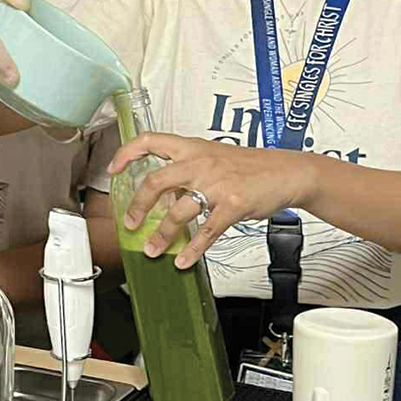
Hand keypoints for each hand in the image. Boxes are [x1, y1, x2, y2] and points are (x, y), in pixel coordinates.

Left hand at [109, 134, 305, 268]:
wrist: (287, 171)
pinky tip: (184, 260)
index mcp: (192, 147)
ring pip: (178, 212)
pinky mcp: (233, 204)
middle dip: (138, 206)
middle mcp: (200, 162)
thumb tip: (161, 192)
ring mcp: (217, 184)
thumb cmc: (251, 165)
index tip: (113, 169)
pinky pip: (206, 231)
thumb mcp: (214, 156)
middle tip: (131, 223)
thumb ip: (187, 169)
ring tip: (153, 250)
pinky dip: (193, 249)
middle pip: (156, 181)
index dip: (126, 153)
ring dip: (162, 235)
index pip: (150, 141)